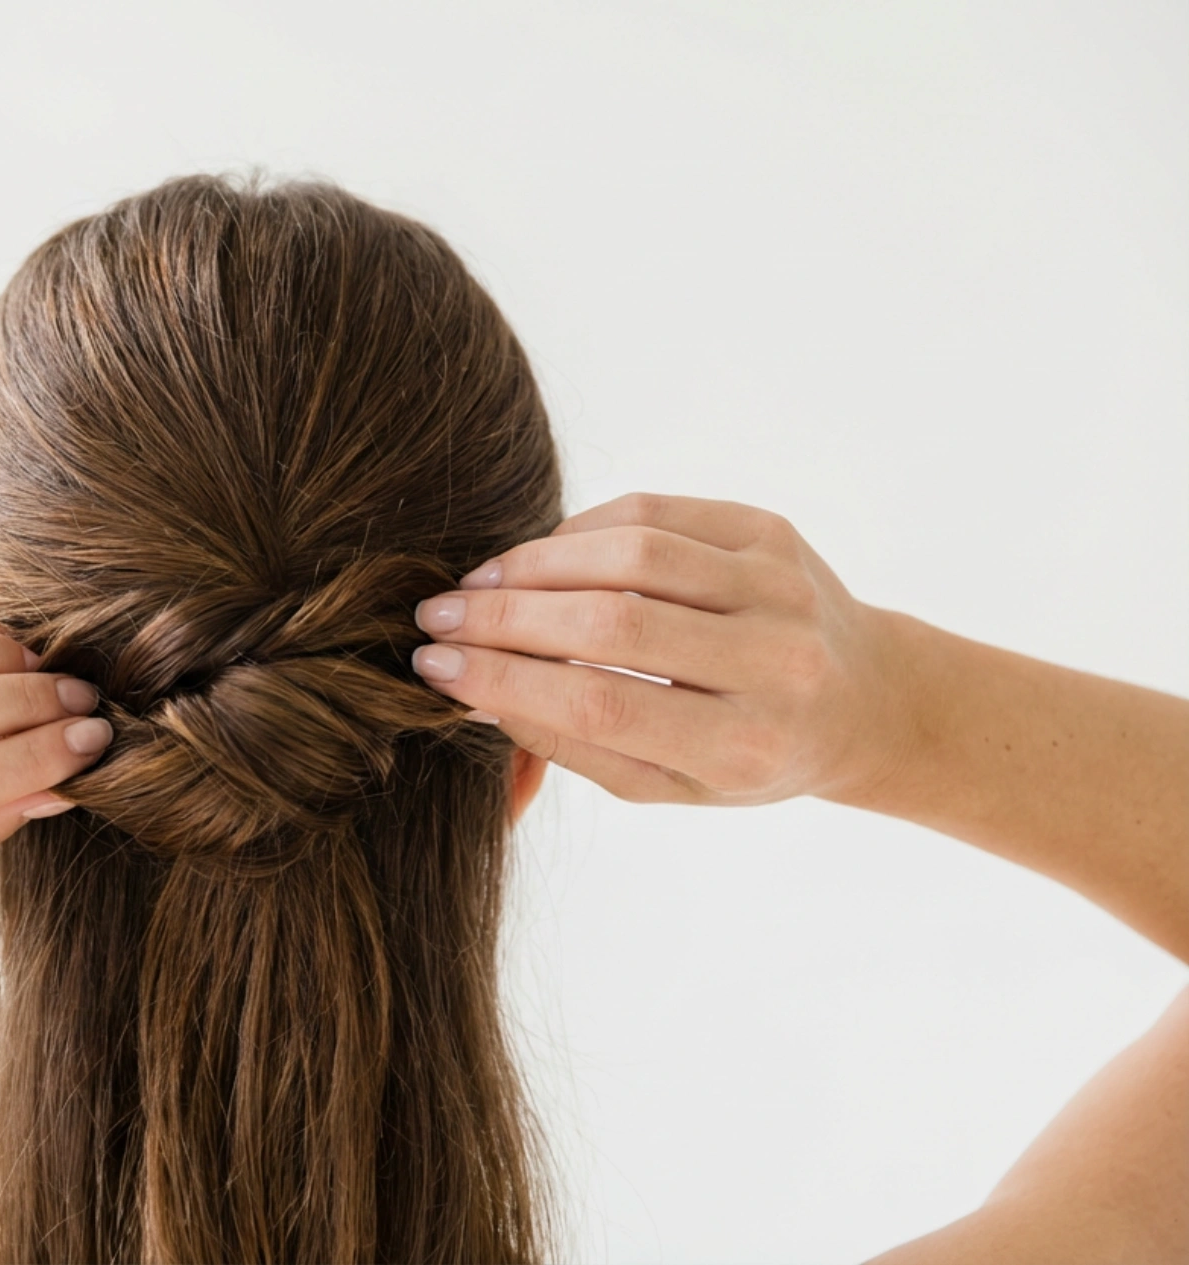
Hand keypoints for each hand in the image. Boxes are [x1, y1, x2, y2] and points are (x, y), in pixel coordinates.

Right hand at [411, 493, 914, 805]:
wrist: (863, 699)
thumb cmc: (745, 753)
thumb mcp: (666, 786)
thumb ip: (571, 746)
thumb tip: (471, 694)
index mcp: (744, 745)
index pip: (599, 705)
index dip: (504, 681)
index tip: (435, 666)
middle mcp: (774, 663)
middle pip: (612, 624)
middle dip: (505, 616)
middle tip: (437, 615)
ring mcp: (780, 587)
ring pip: (630, 554)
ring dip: (534, 564)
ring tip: (479, 583)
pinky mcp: (771, 530)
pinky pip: (654, 512)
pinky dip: (582, 530)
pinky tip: (540, 557)